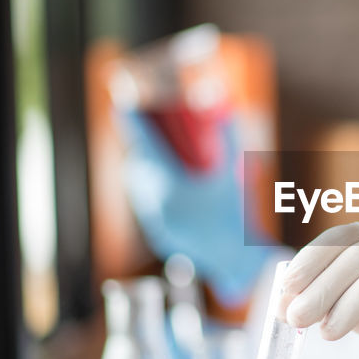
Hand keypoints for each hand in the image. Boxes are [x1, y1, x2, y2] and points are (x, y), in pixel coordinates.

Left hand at [119, 112, 272, 303]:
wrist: (235, 257)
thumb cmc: (236, 213)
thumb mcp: (233, 170)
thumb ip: (229, 135)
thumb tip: (224, 103)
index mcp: (169, 183)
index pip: (142, 143)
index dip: (130, 120)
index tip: (122, 101)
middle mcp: (155, 202)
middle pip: (137, 163)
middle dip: (140, 145)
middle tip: (147, 129)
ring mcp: (155, 220)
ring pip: (139, 185)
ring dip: (144, 168)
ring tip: (156, 156)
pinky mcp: (159, 234)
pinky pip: (148, 205)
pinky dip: (152, 191)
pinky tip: (162, 187)